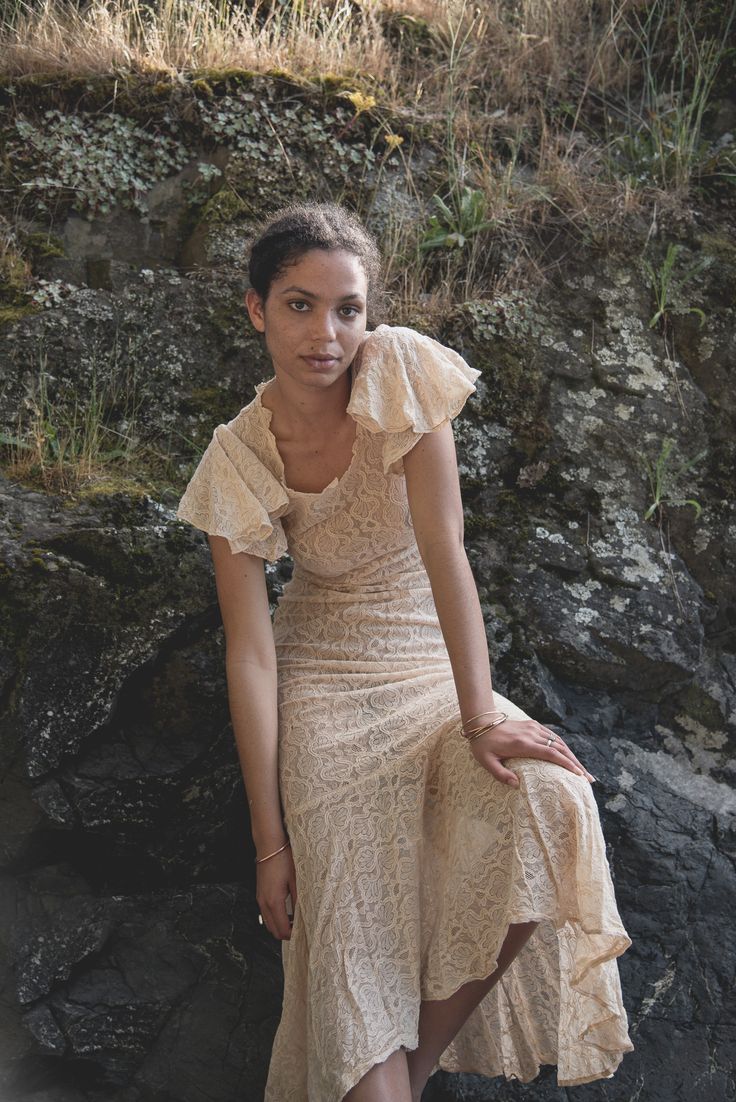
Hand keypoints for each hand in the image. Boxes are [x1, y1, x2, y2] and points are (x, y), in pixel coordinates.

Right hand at [256, 847, 297, 940]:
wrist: (269, 846)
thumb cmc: (283, 860)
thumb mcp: (296, 880)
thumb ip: (299, 900)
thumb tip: (305, 915)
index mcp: (274, 901)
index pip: (282, 929)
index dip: (293, 935)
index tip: (304, 933)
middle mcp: (264, 903)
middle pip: (273, 930)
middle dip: (286, 933)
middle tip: (300, 929)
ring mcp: (260, 898)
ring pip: (268, 923)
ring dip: (280, 926)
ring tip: (294, 920)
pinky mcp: (260, 894)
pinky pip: (265, 913)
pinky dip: (275, 918)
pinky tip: (286, 911)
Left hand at [467, 717, 594, 787]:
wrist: (481, 722)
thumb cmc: (483, 745)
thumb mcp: (486, 762)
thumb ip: (500, 774)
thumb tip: (516, 785)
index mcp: (522, 744)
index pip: (550, 754)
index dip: (566, 764)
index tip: (578, 774)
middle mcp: (531, 734)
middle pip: (560, 748)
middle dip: (576, 763)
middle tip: (588, 778)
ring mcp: (533, 727)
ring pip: (558, 742)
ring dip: (572, 756)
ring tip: (582, 771)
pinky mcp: (533, 724)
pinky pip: (552, 736)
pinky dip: (563, 747)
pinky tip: (569, 757)